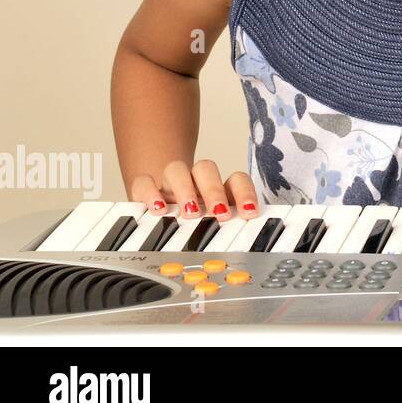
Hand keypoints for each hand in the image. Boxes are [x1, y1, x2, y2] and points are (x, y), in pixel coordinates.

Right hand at [129, 159, 259, 221]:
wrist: (164, 204)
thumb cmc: (199, 216)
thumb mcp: (218, 223)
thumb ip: (234, 224)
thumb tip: (257, 234)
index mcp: (219, 187)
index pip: (236, 179)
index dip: (245, 193)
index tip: (249, 213)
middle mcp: (195, 180)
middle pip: (206, 168)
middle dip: (213, 190)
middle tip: (219, 213)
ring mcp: (171, 183)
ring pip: (176, 169)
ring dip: (184, 189)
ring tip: (191, 212)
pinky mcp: (146, 189)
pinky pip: (144, 182)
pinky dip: (150, 193)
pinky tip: (158, 209)